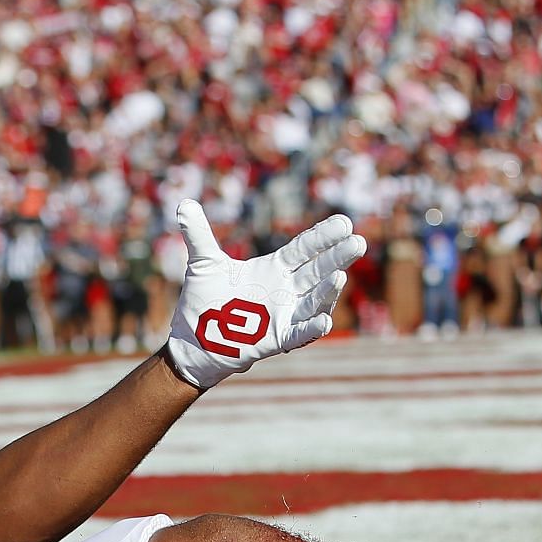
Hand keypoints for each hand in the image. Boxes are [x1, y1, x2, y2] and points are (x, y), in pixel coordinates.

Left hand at [163, 200, 363, 390]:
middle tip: (358, 242)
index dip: (323, 236)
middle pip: (317, 270)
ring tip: (341, 276)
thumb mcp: (203, 263)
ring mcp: (285, 314)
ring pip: (314, 300)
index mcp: (274, 268)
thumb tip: (183, 203)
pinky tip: (324, 321)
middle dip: (337, 257)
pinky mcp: (278, 338)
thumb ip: (199, 234)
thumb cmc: (202, 301)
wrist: (192, 339)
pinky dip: (312, 328)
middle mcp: (286, 289)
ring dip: (329, 290)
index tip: (344, 222)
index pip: (304, 248)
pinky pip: (300, 333)